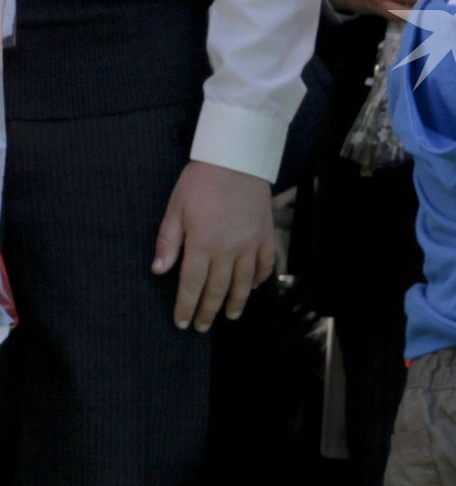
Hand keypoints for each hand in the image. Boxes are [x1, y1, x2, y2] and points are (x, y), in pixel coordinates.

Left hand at [152, 161, 274, 330]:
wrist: (237, 158)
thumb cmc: (201, 181)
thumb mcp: (176, 207)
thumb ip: (168, 241)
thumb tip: (159, 270)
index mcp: (202, 244)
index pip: (192, 285)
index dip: (186, 306)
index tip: (182, 323)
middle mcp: (228, 250)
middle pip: (218, 289)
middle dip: (208, 311)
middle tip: (202, 326)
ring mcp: (250, 244)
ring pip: (244, 283)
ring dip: (236, 303)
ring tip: (230, 316)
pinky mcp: (266, 235)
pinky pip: (265, 264)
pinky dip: (259, 279)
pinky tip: (253, 288)